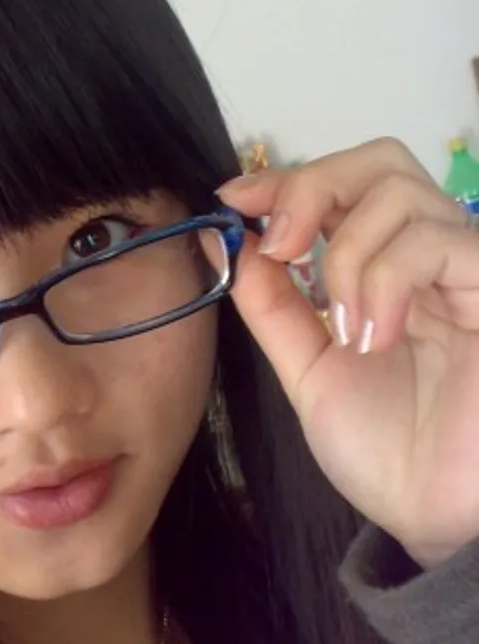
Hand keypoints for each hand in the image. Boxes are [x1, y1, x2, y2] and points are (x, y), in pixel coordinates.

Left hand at [217, 137, 478, 568]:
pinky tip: (378, 335)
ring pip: (400, 194)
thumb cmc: (384, 448)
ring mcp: (467, 270)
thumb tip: (225, 240)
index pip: (341, 187)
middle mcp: (427, 258)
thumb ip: (271, 305)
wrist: (436, 516)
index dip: (284, 181)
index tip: (232, 200)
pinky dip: (386, 280)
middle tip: (282, 246)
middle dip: (313, 189)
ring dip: (346, 256)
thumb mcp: (307, 368)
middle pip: (379, 162)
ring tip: (346, 327)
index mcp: (380, 270)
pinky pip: (437, 241)